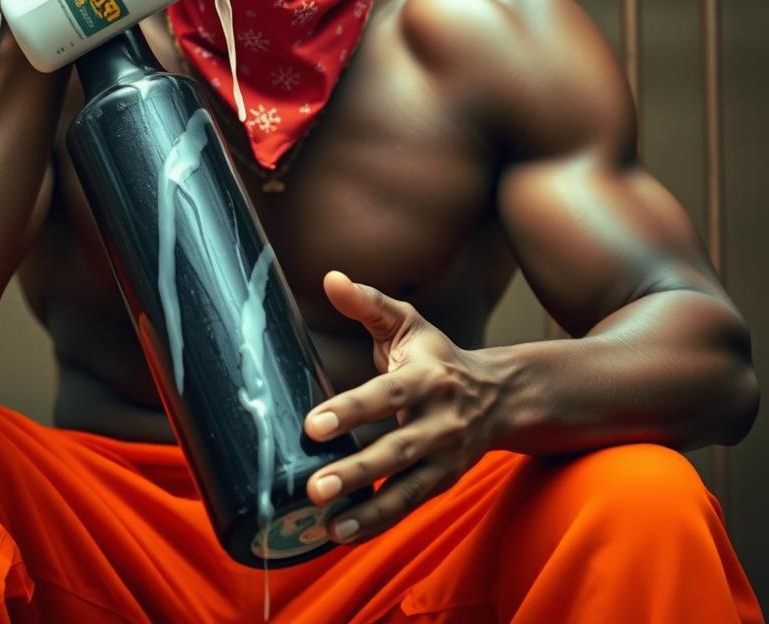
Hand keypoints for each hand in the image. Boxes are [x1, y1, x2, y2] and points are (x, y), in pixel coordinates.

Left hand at [303, 271, 500, 545]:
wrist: (500, 396)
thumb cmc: (438, 356)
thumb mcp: (407, 322)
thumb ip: (368, 303)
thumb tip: (330, 278)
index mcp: (427, 377)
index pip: (386, 395)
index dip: (350, 410)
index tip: (312, 425)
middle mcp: (441, 421)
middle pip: (396, 450)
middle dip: (356, 470)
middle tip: (314, 487)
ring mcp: (446, 457)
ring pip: (406, 488)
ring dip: (367, 510)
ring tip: (327, 524)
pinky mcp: (444, 482)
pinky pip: (410, 506)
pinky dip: (378, 523)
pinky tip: (342, 534)